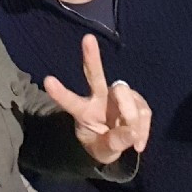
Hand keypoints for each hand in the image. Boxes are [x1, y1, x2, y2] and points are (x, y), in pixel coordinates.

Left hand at [44, 34, 151, 164]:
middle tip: (87, 39)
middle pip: (95, 75)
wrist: (119, 145)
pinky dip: (144, 128)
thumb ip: (114, 143)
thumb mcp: (103, 152)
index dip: (60, 93)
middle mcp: (99, 97)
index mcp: (84, 111)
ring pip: (126, 96)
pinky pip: (143, 111)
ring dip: (131, 118)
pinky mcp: (136, 100)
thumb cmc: (102, 145)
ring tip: (132, 140)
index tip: (47, 80)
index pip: (71, 101)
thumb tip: (131, 131)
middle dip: (91, 57)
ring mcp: (118, 96)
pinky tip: (139, 141)